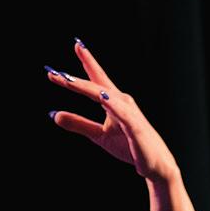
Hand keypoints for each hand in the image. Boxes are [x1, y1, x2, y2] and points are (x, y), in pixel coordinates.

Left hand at [45, 39, 179, 182]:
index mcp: (114, 101)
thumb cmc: (130, 146)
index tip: (76, 45)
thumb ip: (78, 124)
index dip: (87, 62)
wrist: (155, 165)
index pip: (97, 79)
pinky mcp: (135, 127)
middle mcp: (121, 102)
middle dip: (75, 78)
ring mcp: (129, 113)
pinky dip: (111, 103)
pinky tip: (101, 96)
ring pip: (104, 96)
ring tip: (68, 81)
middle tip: (54, 72)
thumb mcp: (98, 135)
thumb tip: (54, 115)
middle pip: (96, 85)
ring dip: (86, 87)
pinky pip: (122, 113)